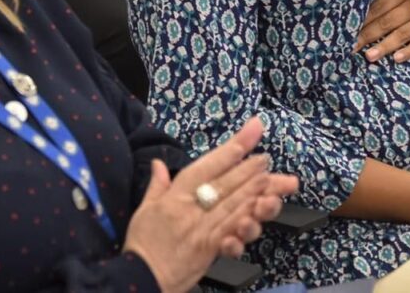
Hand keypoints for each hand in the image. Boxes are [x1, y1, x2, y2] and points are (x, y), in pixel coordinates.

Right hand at [122, 117, 298, 292]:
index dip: (231, 148)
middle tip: (266, 157)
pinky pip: (230, 229)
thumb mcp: (144, 210)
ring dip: (253, 189)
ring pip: (231, 204)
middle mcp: (189, 208)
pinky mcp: (208, 248)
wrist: (139, 278)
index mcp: (175, 195)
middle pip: (224, 183)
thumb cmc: (143, 244)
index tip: (252, 132)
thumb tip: (158, 163)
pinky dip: (245, 218)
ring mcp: (201, 228)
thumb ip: (157, 185)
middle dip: (248, 168)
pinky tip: (258, 211)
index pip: (206, 165)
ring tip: (270, 177)